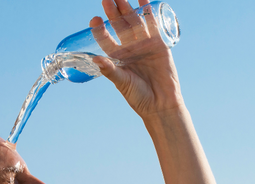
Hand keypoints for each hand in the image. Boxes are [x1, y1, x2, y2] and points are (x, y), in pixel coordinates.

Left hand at [90, 0, 184, 118]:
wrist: (161, 103)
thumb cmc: (138, 96)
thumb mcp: (121, 82)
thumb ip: (110, 70)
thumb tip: (95, 59)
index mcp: (117, 58)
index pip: (105, 40)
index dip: (99, 30)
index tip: (94, 20)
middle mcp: (129, 49)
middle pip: (119, 26)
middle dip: (112, 12)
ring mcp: (143, 44)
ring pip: (134, 22)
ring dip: (127, 8)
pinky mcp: (158, 43)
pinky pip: (152, 24)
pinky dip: (148, 11)